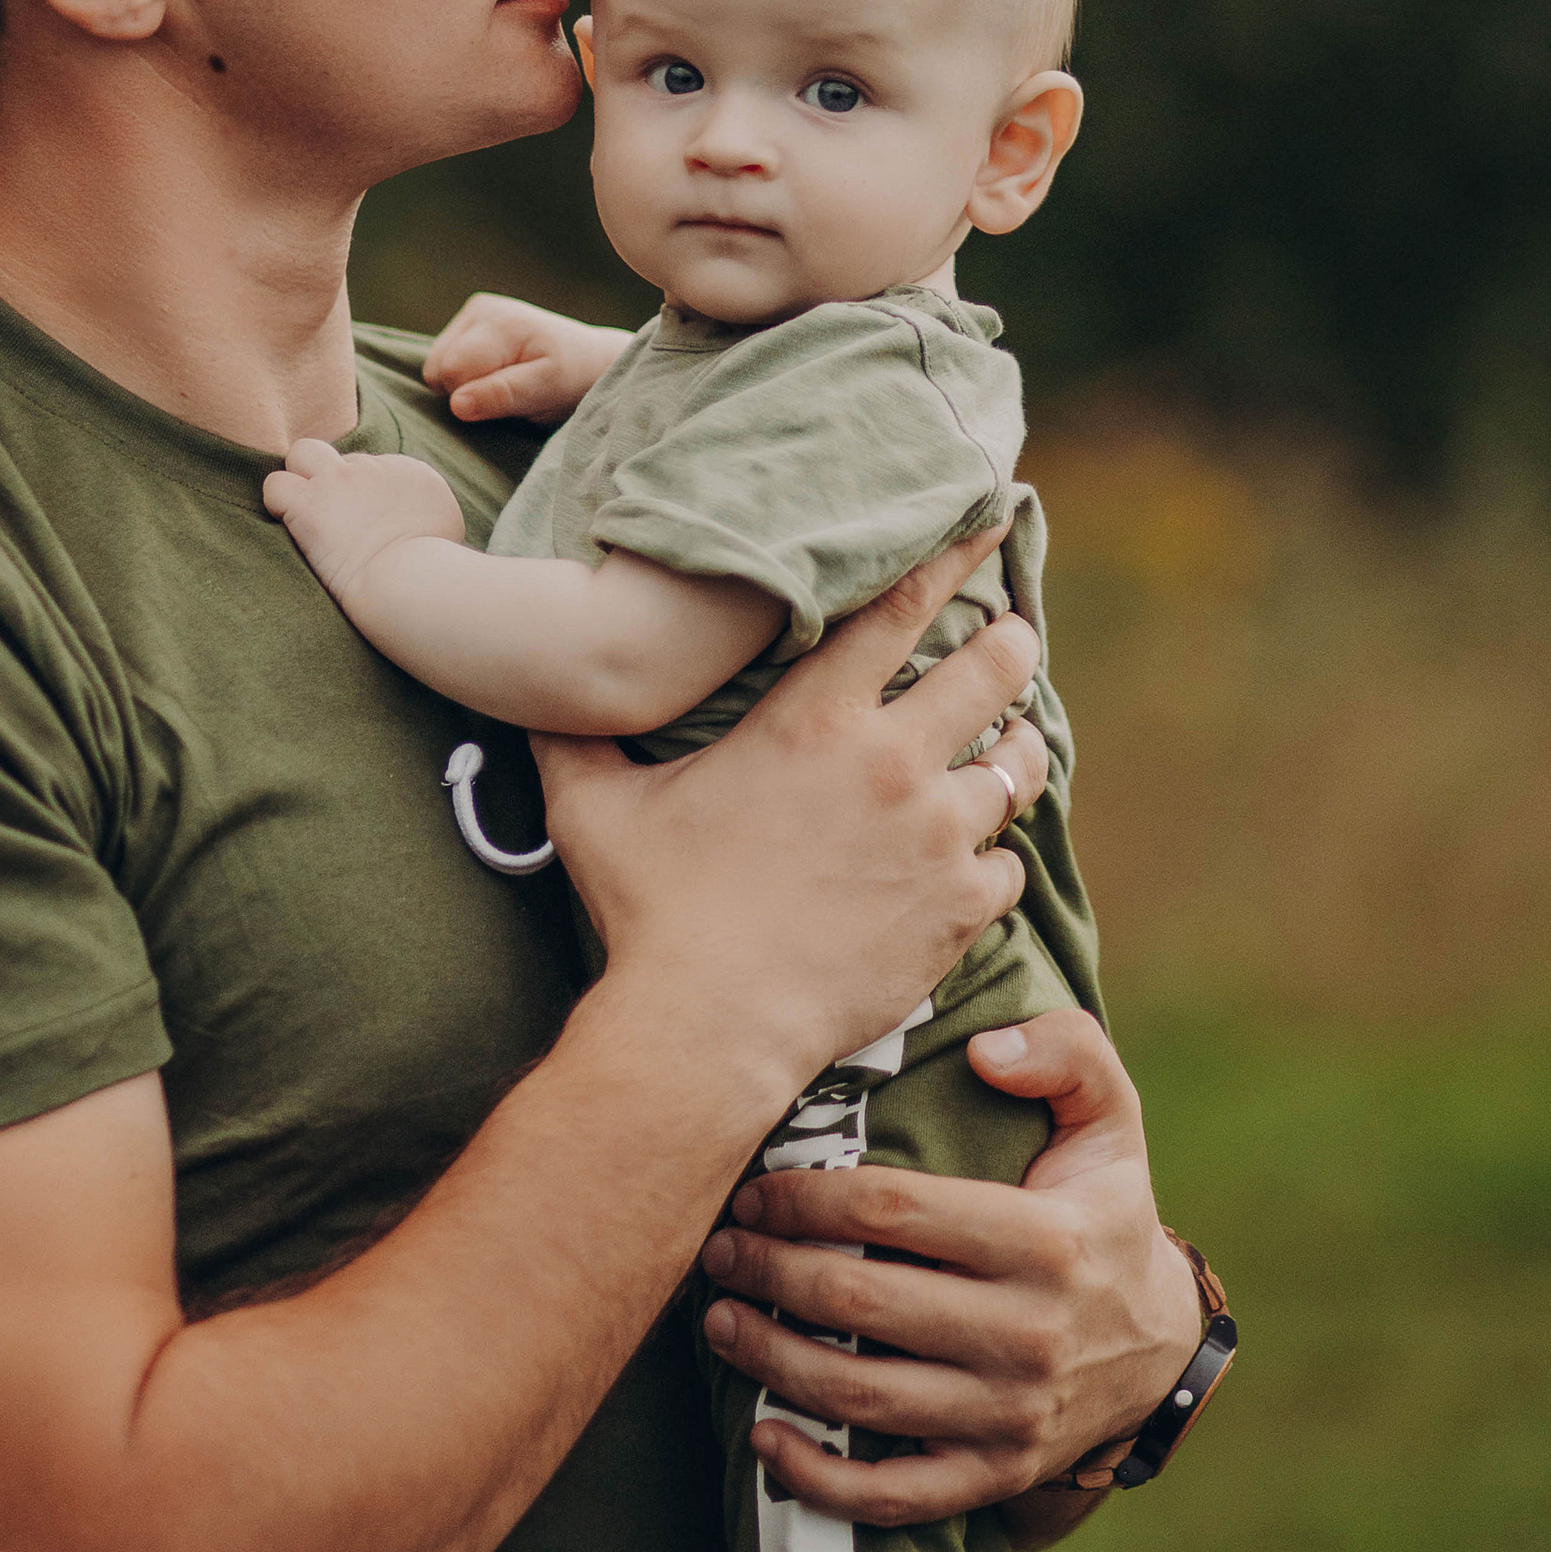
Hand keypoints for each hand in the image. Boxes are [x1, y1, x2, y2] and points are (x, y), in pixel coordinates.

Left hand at [264, 440, 466, 603]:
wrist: (412, 583)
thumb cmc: (436, 572)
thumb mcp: (449, 529)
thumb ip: (426, 512)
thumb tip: (414, 521)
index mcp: (412, 473)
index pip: (375, 468)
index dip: (366, 498)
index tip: (368, 528)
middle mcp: (375, 467)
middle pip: (342, 457)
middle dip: (333, 478)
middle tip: (333, 516)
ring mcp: (340, 480)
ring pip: (302, 453)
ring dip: (299, 480)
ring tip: (303, 513)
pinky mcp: (309, 501)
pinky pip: (275, 486)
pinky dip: (277, 504)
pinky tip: (287, 524)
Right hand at [423, 291, 631, 424]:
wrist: (589, 361)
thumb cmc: (573, 379)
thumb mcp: (546, 390)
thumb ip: (503, 395)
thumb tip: (457, 404)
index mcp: (502, 322)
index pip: (452, 370)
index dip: (471, 398)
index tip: (506, 403)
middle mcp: (483, 309)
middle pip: (438, 367)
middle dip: (465, 391)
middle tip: (508, 394)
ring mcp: (475, 312)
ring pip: (435, 364)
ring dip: (463, 384)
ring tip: (504, 383)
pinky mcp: (470, 321)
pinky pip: (442, 359)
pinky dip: (463, 376)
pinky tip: (494, 374)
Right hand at [537, 535, 1051, 1116]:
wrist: (709, 1028)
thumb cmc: (651, 912)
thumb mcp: (595, 809)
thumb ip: (574, 737)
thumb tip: (532, 692)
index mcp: (814, 720)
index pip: (899, 608)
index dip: (952, 556)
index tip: (987, 523)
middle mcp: (890, 763)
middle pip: (990, 672)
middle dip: (1011, 646)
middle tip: (1016, 638)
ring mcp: (935, 838)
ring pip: (1017, 769)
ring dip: (1015, 753)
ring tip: (1011, 748)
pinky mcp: (959, 910)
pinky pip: (1006, 867)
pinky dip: (992, 861)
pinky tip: (972, 864)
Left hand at [695, 1010, 1204, 1528]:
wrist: (1160, 1348)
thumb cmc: (1103, 1214)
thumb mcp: (1111, 1122)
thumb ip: (1067, 1055)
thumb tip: (987, 1048)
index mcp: (1046, 1241)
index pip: (892, 1211)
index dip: (804, 1197)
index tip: (752, 1191)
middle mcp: (1029, 1335)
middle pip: (860, 1302)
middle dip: (769, 1272)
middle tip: (719, 1250)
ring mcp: (1012, 1416)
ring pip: (862, 1397)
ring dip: (772, 1360)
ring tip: (719, 1319)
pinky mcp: (997, 1475)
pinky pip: (895, 1497)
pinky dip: (820, 1480)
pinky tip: (764, 1439)